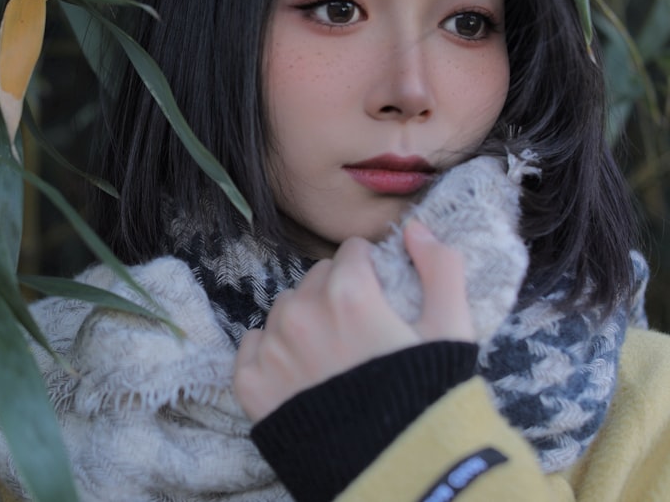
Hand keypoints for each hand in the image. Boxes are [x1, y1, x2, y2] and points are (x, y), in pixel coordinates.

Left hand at [233, 220, 474, 421]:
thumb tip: (416, 228)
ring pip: (285, 309)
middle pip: (317, 279)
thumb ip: (441, 268)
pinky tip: (300, 374)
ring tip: (332, 358)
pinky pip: (252, 344)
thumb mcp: (453, 332)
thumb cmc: (428, 404)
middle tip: (359, 334)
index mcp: (349, 292)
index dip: (371, 274)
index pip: (352, 253)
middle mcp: (302, 312)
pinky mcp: (251, 383)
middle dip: (337, 293)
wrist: (395, 476)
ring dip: (305, 321)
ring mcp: (272, 348)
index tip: (381, 300)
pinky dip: (271, 352)